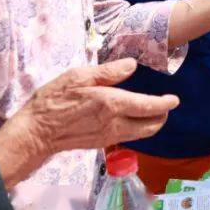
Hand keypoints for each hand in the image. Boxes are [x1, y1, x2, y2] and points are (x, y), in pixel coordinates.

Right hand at [0, 59, 178, 188]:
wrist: (35, 133)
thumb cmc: (54, 100)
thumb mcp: (79, 77)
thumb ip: (108, 72)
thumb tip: (132, 65)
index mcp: (112, 104)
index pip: (149, 106)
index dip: (165, 103)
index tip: (174, 99)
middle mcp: (114, 123)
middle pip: (151, 126)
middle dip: (162, 115)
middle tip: (165, 105)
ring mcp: (108, 136)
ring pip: (141, 134)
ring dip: (151, 124)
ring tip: (152, 111)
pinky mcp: (101, 143)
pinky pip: (128, 137)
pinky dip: (137, 129)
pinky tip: (132, 119)